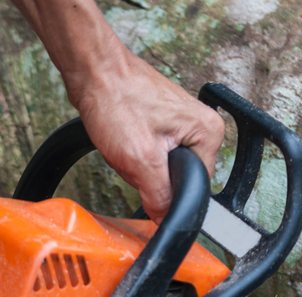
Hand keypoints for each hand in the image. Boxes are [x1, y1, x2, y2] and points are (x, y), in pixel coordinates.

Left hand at [11, 0, 224, 220]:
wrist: (92, 70)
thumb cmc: (116, 101)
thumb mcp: (140, 160)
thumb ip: (160, 197)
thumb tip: (166, 220)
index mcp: (209, 134)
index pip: (197, 188)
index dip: (169, 194)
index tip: (146, 181)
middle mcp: (202, 126)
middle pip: (180, 178)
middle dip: (152, 178)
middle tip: (133, 156)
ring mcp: (182, 123)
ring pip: (163, 168)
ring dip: (141, 165)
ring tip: (127, 142)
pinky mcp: (164, 122)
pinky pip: (153, 154)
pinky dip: (135, 154)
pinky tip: (124, 137)